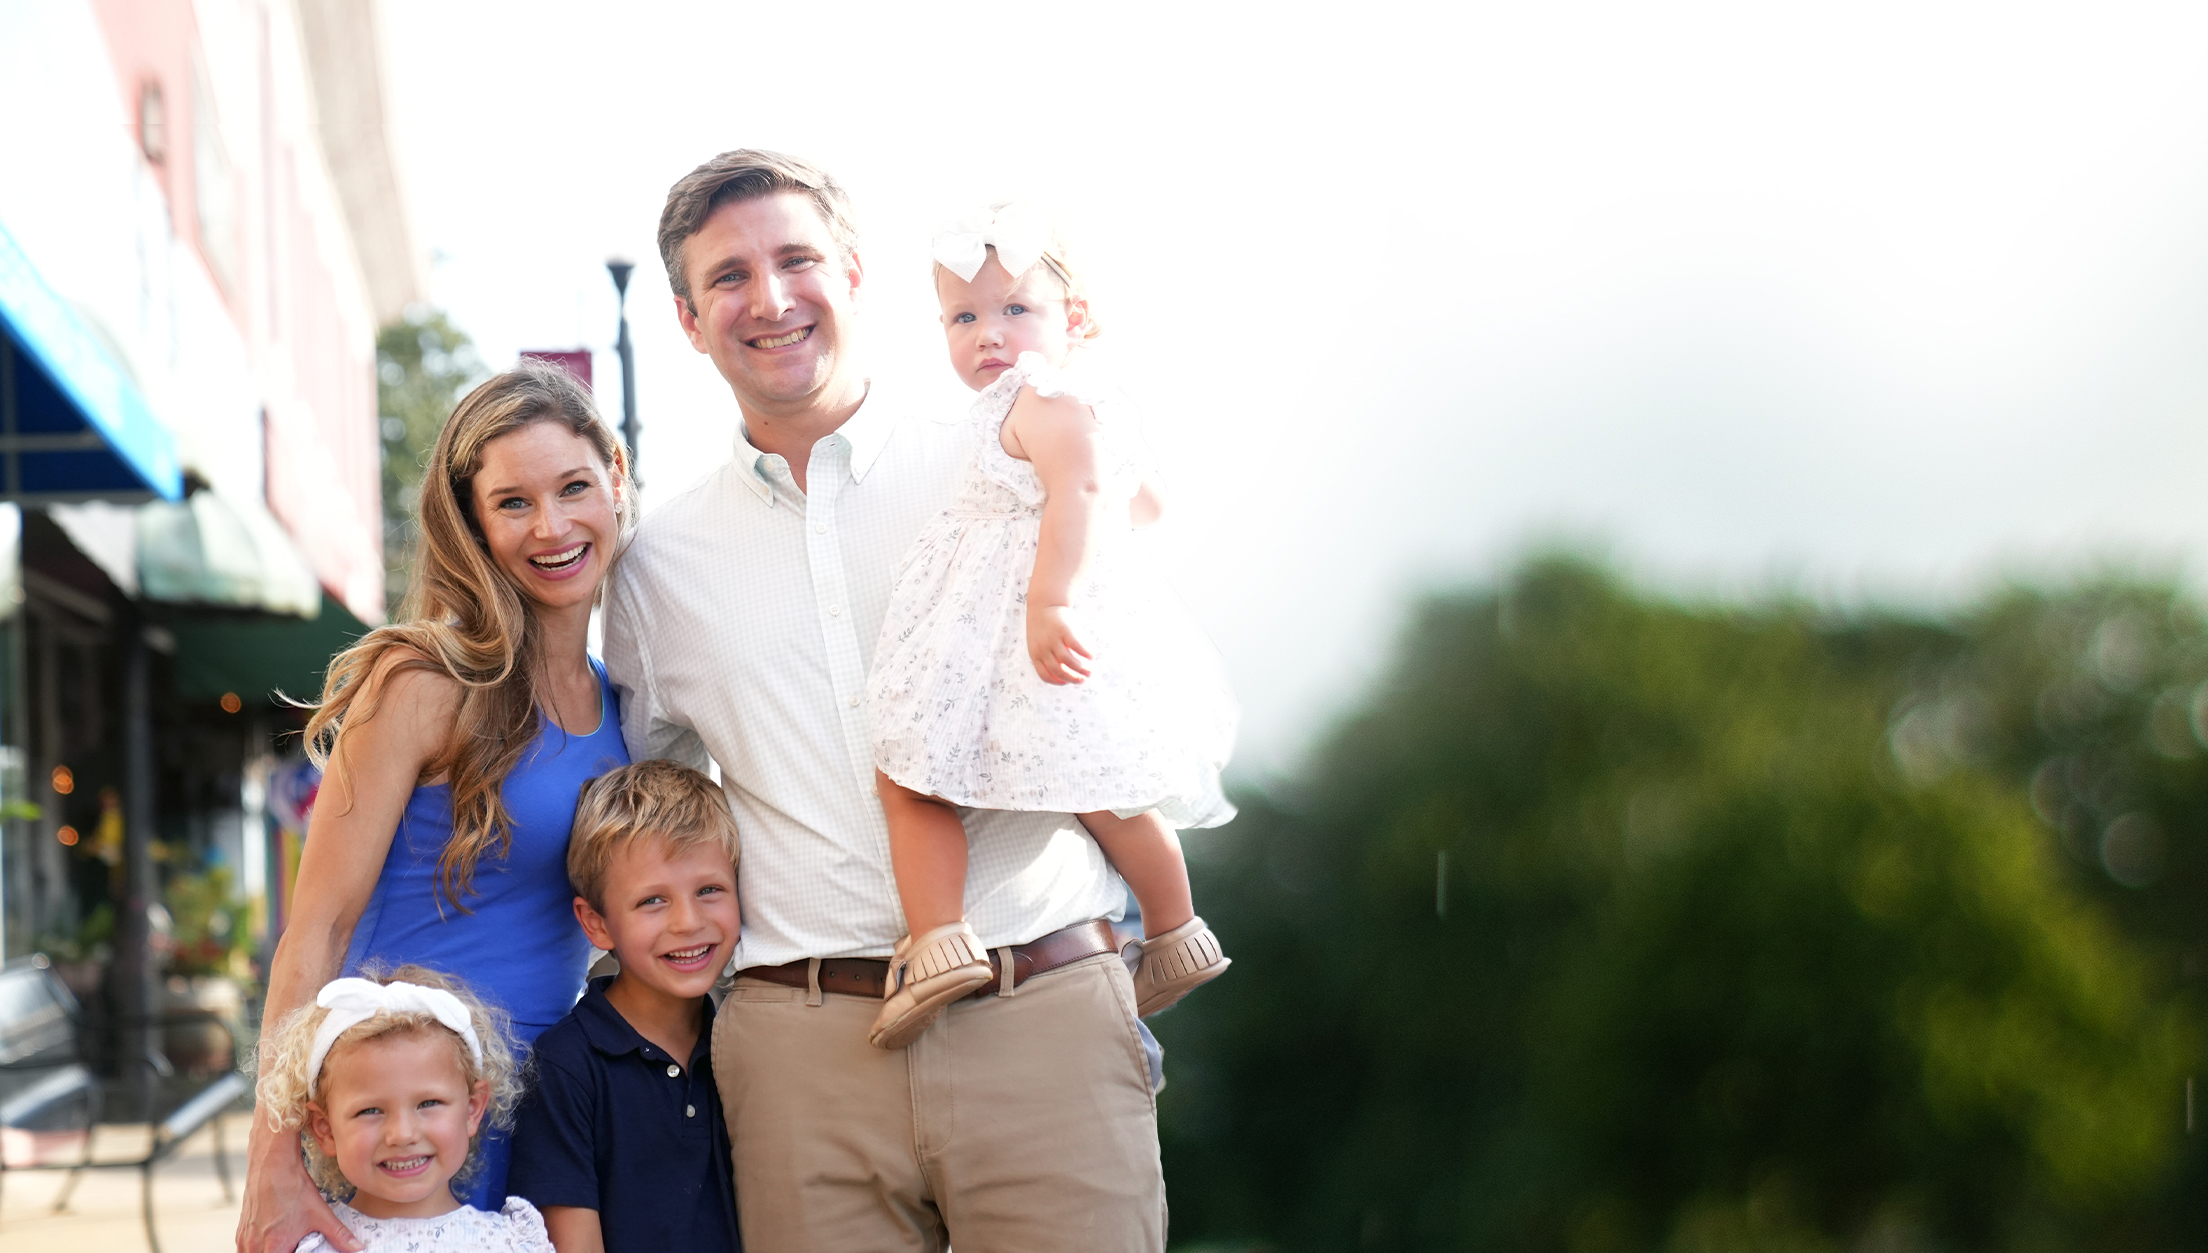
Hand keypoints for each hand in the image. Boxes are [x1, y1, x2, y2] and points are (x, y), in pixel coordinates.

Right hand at [238, 1120, 361, 1252]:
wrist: (272, 1164)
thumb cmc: (293, 1188)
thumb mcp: (321, 1213)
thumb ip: (339, 1235)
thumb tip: (358, 1247)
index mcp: (275, 1246)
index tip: (302, 1252)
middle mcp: (255, 1245)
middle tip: (295, 1248)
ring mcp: (245, 1238)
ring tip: (284, 1246)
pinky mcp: (241, 1230)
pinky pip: (244, 1249)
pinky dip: (256, 1250)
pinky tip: (270, 1242)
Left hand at [1027, 603, 1093, 684]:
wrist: (1043, 605)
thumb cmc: (1043, 627)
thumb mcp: (1038, 644)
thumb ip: (1047, 657)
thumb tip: (1066, 672)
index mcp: (1035, 654)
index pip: (1045, 675)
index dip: (1058, 681)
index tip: (1068, 682)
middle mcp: (1043, 649)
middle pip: (1059, 670)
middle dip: (1073, 678)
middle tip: (1084, 679)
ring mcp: (1053, 640)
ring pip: (1068, 661)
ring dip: (1081, 669)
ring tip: (1090, 671)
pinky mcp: (1064, 630)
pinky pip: (1076, 646)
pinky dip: (1085, 653)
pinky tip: (1091, 656)